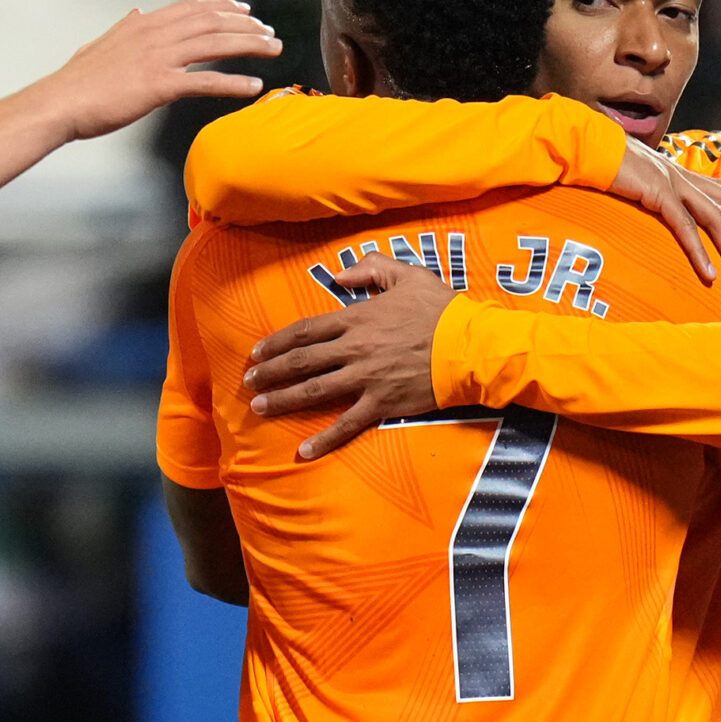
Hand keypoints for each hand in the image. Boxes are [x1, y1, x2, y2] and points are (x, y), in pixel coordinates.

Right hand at [39, 0, 278, 140]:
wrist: (60, 103)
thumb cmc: (76, 81)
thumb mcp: (100, 44)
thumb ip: (123, 28)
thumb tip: (136, 11)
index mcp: (143, 23)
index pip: (193, 7)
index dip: (223, 7)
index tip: (246, 11)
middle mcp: (155, 34)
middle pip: (212, 22)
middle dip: (246, 25)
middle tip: (270, 33)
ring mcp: (159, 58)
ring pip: (216, 44)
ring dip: (250, 45)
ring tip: (274, 49)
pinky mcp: (160, 86)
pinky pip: (206, 81)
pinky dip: (234, 83)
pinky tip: (255, 86)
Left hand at [243, 255, 454, 459]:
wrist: (471, 347)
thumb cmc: (443, 311)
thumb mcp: (409, 276)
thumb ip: (373, 270)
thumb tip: (342, 274)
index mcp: (357, 319)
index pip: (305, 331)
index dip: (277, 342)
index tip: (257, 351)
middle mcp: (354, 349)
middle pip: (301, 362)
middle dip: (270, 372)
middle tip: (249, 382)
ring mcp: (366, 378)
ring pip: (314, 391)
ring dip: (283, 400)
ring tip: (259, 407)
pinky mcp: (381, 404)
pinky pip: (346, 425)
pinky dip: (323, 440)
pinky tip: (302, 451)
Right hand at [607, 139, 720, 289]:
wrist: (587, 148)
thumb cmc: (605, 165)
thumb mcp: (636, 179)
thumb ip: (652, 191)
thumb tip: (653, 207)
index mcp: (680, 173)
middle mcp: (684, 176)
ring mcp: (673, 183)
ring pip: (717, 219)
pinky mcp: (659, 192)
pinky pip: (686, 227)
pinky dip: (700, 253)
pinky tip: (709, 274)